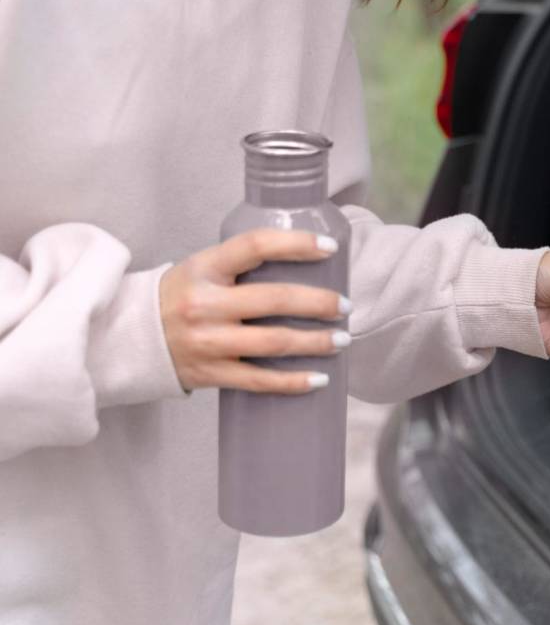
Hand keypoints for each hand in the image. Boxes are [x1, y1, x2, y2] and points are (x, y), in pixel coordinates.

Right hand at [159, 229, 351, 393]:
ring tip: (342, 339)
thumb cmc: (179, 296)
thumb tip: (305, 262)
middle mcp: (204, 304)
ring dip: (315, 342)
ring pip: (273, 343)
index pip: (255, 245)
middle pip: (274, 300)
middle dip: (319, 303)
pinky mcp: (209, 373)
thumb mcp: (201, 269)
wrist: (127, 337)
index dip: (296, 243)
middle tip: (346, 306)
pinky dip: (292, 381)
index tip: (329, 248)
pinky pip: (259, 380)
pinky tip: (319, 378)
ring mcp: (206, 341)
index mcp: (204, 268)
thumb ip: (242, 266)